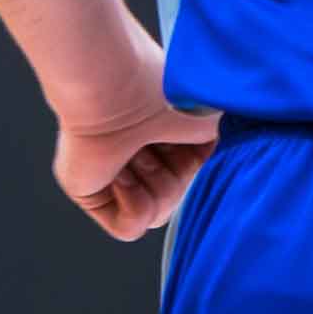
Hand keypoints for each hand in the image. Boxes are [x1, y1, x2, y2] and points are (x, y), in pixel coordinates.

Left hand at [52, 33, 219, 242]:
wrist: (112, 84)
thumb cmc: (159, 89)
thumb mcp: (209, 124)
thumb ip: (219, 148)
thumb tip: (224, 162)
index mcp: (159, 133)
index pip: (190, 174)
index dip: (193, 162)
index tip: (181, 134)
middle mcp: (134, 153)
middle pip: (174, 196)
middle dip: (173, 176)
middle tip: (152, 142)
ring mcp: (110, 173)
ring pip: (156, 214)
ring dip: (155, 186)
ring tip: (134, 153)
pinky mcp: (88, 191)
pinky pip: (128, 229)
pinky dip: (135, 207)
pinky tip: (121, 175)